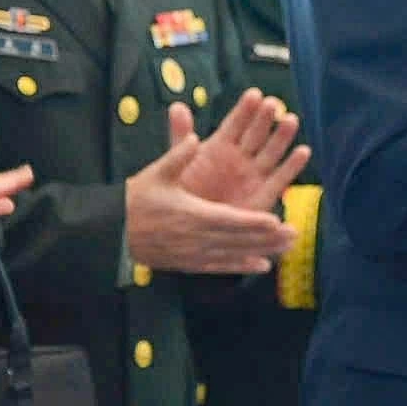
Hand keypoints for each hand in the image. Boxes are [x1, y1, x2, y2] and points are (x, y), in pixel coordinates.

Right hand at [126, 134, 296, 274]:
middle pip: (238, 240)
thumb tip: (195, 137)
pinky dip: (241, 267)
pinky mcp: (188, 264)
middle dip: (267, 238)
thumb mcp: (156, 173)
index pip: (229, 219)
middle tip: (293, 235)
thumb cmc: (135, 200)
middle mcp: (196, 237)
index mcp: (191, 213)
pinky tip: (260, 266)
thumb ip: (177, 155)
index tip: (275, 220)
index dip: (253, 222)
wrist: (113, 231)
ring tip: (285, 250)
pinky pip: (220, 267)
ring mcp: (193, 254)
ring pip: (233, 255)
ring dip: (261, 252)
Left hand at [172, 92, 308, 212]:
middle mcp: (241, 157)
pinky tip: (303, 151)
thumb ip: (181, 136)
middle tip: (273, 104)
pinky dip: (292, 166)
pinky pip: (281, 179)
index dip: (245, 110)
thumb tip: (177, 105)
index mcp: (220, 146)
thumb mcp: (180, 163)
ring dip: (282, 137)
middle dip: (265, 119)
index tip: (255, 94)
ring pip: (271, 152)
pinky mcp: (265, 194)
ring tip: (290, 120)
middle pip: (256, 134)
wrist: (194, 229)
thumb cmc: (187, 194)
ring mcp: (254, 174)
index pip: (235, 123)